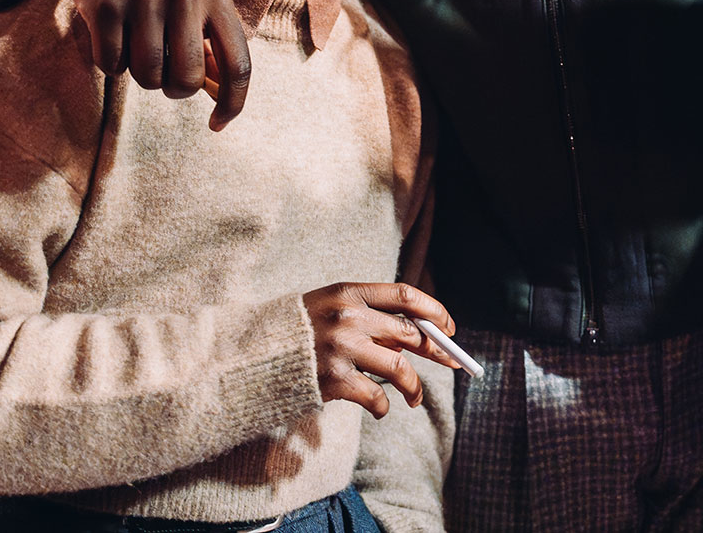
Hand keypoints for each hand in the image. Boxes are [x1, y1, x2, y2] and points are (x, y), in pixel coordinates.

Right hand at [48, 0, 250, 129]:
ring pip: (147, 76)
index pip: (239, 64)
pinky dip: (110, 62)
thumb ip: (213, 39)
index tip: (218, 124)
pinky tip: (113, 36)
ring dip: (141, 75)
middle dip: (173, 88)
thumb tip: (221, 94)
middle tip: (164, 74)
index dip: (233, 103)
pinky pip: (111, 65)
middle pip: (186, 79)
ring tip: (137, 47)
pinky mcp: (104, 4)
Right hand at [301, 282, 463, 416]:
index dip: (434, 311)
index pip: (405, 295)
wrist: (251, 356)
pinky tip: (382, 409)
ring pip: (399, 367)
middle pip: (408, 332)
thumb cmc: (299, 332)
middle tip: (451, 363)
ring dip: (414, 386)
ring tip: (415, 398)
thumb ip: (369, 317)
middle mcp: (348, 317)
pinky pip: (376, 395)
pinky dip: (384, 406)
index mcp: (349, 292)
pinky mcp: (333, 379)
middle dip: (435, 350)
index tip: (449, 327)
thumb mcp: (330, 309)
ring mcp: (340, 348)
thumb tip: (419, 334)